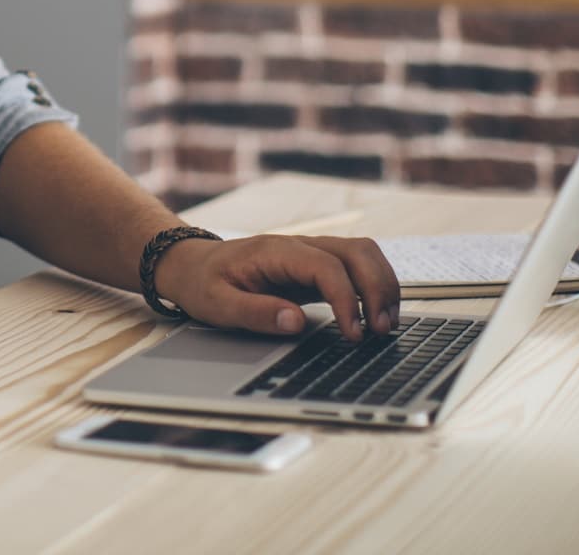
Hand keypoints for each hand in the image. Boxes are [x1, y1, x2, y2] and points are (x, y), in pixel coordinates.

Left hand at [153, 234, 400, 341]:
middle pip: (356, 251)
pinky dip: (374, 286)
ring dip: (382, 285)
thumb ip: (255, 313)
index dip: (346, 299)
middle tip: (381, 330)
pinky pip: (356, 266)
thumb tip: (296, 322)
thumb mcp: (217, 304)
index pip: (326, 266)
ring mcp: (310, 252)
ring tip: (385, 325)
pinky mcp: (316, 265)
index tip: (352, 333)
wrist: (192, 264)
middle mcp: (299, 245)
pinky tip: (376, 315)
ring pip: (363, 253)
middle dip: (377, 289)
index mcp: (275, 251)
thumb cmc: (203, 283)